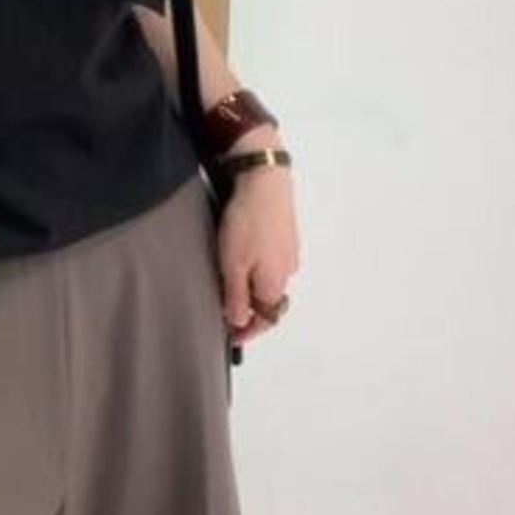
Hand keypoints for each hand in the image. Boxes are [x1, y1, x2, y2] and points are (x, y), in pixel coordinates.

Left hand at [215, 148, 299, 344]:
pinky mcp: (285, 233)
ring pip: (269, 278)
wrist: (264, 179)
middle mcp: (287, 270)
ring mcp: (288, 251)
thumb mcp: (232, 264)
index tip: (231, 336)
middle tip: (225, 306)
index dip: (247, 331)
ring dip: (251, 284)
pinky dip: (256, 265)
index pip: (265, 319)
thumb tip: (239, 320)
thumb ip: (236, 296)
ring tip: (228, 277)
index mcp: (275, 283)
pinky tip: (241, 253)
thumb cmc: (248, 220)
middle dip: (248, 307)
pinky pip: (270, 259)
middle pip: (268, 300)